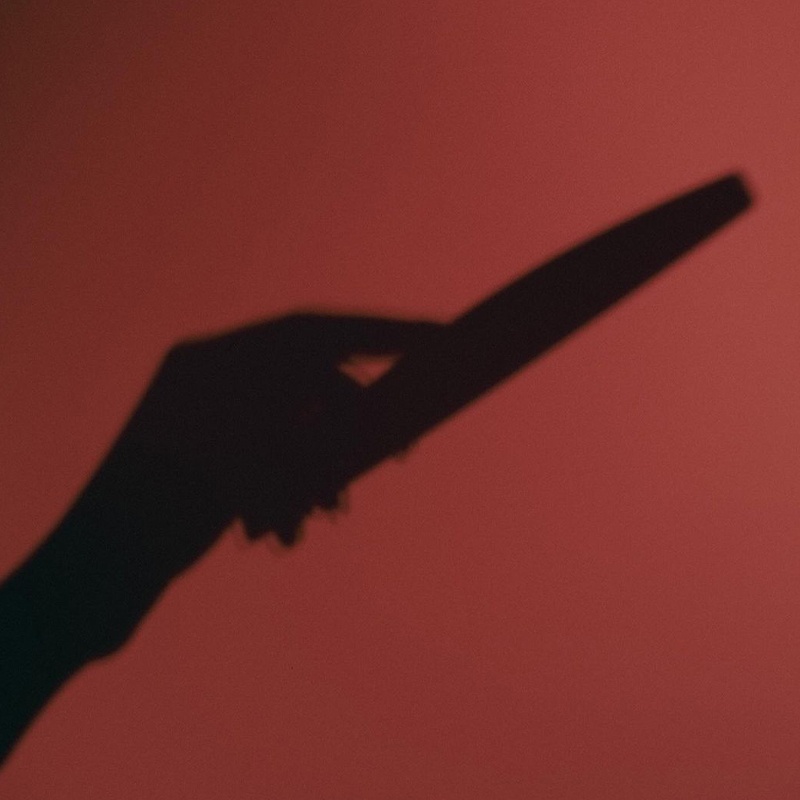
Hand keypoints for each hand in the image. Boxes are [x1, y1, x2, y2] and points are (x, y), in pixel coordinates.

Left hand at [116, 312, 441, 544]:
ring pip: (299, 431)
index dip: (381, 333)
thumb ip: (320, 424)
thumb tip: (373, 407)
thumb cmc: (166, 506)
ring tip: (329, 506)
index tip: (436, 339)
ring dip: (322, 468)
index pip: (315, 332)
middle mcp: (218, 381)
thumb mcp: (257, 454)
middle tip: (403, 445)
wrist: (99, 572)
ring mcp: (216, 422)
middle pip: (312, 382)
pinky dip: (293, 490)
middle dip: (354, 420)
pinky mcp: (218, 463)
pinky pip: (276, 464)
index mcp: (218, 360)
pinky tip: (286, 526)